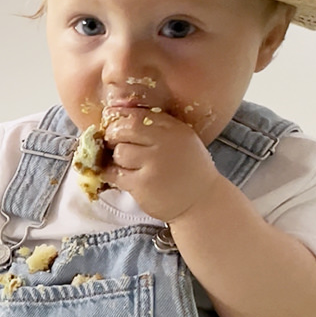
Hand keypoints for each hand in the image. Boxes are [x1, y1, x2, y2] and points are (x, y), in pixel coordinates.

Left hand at [100, 108, 221, 222]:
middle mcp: (164, 143)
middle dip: (114, 134)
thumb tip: (123, 118)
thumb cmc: (190, 171)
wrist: (202, 202)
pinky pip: (117, 174)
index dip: (120, 117)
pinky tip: (121, 176)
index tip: (113, 122)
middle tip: (113, 142)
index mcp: (174, 129)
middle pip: (125, 129)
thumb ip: (159, 129)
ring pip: (120, 152)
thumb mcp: (183, 140)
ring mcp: (153, 164)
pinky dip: (113, 174)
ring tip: (127, 164)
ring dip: (117, 158)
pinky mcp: (142, 185)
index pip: (138, 115)